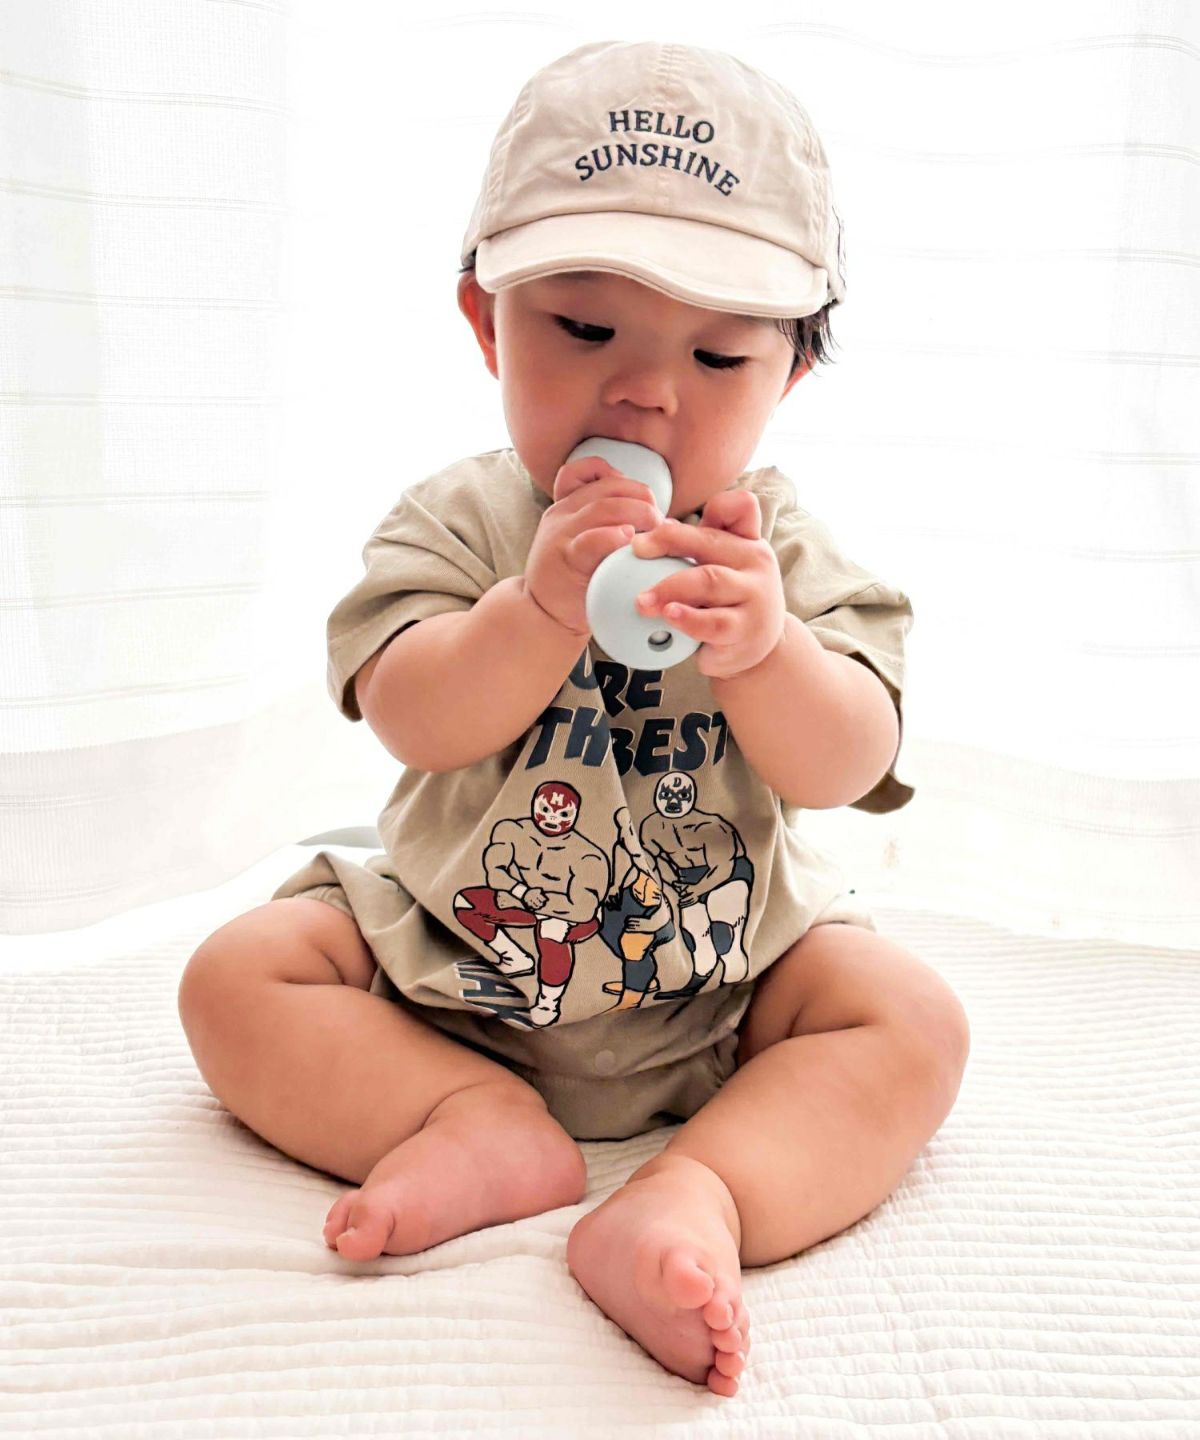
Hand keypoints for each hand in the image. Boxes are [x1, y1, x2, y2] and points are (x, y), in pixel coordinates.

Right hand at [522, 456, 665, 636]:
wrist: (542, 615)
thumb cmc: (576, 580)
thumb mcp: (585, 542)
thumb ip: (609, 524)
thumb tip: (664, 521)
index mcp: (567, 504)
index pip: (588, 469)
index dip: (621, 477)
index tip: (642, 499)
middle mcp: (562, 513)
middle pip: (607, 486)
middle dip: (641, 496)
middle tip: (660, 518)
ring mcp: (561, 534)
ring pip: (602, 507)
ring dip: (637, 512)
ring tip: (655, 527)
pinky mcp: (565, 560)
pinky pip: (589, 540)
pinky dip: (612, 536)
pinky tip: (628, 538)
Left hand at [630, 488, 785, 678]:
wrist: (756, 648)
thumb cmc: (729, 600)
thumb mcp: (721, 566)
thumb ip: (699, 544)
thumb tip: (661, 525)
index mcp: (747, 541)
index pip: (740, 507)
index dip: (714, 505)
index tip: (666, 520)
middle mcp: (757, 563)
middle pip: (710, 542)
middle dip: (669, 541)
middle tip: (636, 548)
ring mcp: (756, 596)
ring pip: (710, 581)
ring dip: (670, 587)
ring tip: (642, 599)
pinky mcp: (747, 630)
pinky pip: (714, 622)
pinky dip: (688, 618)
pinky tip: (669, 615)